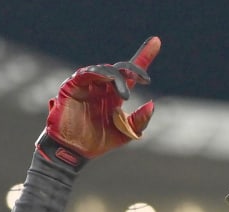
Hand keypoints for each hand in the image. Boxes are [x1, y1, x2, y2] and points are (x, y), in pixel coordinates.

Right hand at [43, 36, 159, 163]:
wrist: (73, 153)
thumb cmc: (97, 143)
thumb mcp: (125, 134)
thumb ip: (139, 121)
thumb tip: (152, 104)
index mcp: (114, 94)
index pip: (129, 72)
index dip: (143, 56)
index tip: (156, 41)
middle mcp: (101, 86)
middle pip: (119, 68)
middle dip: (133, 69)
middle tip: (143, 79)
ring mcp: (86, 85)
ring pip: (104, 69)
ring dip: (116, 77)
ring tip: (125, 94)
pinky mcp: (72, 87)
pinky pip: (84, 74)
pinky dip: (96, 74)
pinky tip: (107, 80)